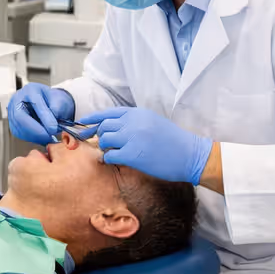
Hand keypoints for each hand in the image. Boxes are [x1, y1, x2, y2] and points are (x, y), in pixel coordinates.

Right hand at [8, 84, 75, 143]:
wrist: (48, 104)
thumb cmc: (53, 101)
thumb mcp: (60, 100)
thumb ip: (57, 109)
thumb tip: (51, 126)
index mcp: (30, 90)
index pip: (35, 103)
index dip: (44, 117)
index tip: (53, 128)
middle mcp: (17, 99)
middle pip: (20, 117)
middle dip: (35, 130)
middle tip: (48, 137)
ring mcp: (12, 111)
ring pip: (18, 127)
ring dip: (34, 136)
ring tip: (47, 138)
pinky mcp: (13, 123)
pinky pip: (19, 133)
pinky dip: (31, 138)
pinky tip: (41, 138)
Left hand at [77, 106, 211, 184]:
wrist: (190, 155)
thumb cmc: (173, 141)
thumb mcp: (153, 122)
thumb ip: (133, 121)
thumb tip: (111, 127)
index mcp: (137, 113)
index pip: (108, 113)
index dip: (93, 118)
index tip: (83, 123)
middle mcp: (132, 122)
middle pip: (104, 126)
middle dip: (99, 135)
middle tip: (102, 144)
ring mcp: (132, 138)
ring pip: (104, 140)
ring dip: (105, 147)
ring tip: (112, 152)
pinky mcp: (132, 155)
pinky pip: (110, 155)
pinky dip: (109, 158)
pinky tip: (115, 160)